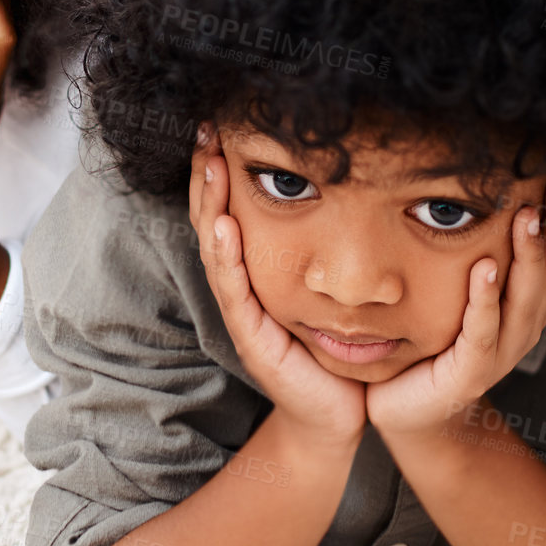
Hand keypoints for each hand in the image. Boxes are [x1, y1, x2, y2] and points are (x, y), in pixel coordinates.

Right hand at [190, 127, 367, 445]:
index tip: (220, 127)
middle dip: (206, 176)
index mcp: (256, 276)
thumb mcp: (325, 293)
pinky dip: (227, 256)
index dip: (221, 174)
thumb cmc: (332, 354)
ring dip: (209, 204)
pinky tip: (224, 224)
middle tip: (204, 130)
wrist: (335, 417)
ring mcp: (243, 315)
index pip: (230, 213)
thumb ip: (322, 252)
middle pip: (213, 222)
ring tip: (208, 164)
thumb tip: (341, 193)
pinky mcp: (253, 339)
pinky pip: (236, 291)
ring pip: (217, 250)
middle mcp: (242, 291)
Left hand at [367, 182, 545, 436]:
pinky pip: (482, 332)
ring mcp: (501, 352)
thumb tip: (466, 194)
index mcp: (524, 307)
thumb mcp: (458, 296)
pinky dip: (485, 300)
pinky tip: (485, 268)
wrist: (407, 411)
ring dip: (526, 256)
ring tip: (526, 216)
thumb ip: (474, 256)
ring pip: (522, 298)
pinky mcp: (472, 373)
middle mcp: (522, 327)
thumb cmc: (430, 345)